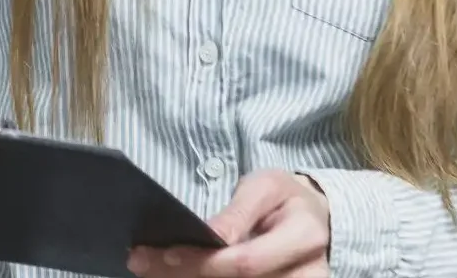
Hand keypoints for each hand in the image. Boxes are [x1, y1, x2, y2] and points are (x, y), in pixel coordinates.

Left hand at [128, 170, 330, 277]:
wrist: (315, 217)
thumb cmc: (286, 197)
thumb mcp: (265, 187)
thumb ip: (238, 213)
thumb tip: (210, 235)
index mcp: (303, 238)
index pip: (245, 262)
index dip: (203, 262)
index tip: (164, 255)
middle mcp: (306, 275)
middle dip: (185, 275)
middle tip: (141, 264)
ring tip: (150, 270)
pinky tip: (174, 274)